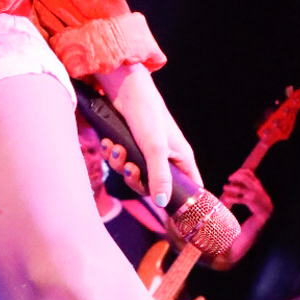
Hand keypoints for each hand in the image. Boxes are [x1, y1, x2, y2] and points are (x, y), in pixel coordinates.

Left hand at [95, 64, 200, 209]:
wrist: (125, 90)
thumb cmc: (148, 114)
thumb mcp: (155, 148)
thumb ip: (159, 177)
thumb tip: (161, 203)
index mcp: (181, 159)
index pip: (191, 188)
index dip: (182, 201)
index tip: (168, 209)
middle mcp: (166, 158)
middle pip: (152, 186)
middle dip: (135, 179)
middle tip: (129, 168)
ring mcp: (146, 152)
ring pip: (132, 173)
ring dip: (120, 163)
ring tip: (117, 148)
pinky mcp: (130, 145)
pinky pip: (119, 160)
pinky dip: (112, 154)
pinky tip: (109, 142)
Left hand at [221, 166, 273, 219]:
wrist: (266, 208)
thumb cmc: (258, 196)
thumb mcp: (256, 186)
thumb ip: (249, 180)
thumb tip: (236, 175)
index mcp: (256, 182)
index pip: (248, 172)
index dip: (239, 171)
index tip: (233, 174)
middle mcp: (254, 187)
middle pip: (244, 178)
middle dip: (235, 176)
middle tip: (229, 178)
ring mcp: (252, 194)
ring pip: (239, 189)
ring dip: (230, 188)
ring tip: (224, 187)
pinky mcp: (250, 202)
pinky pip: (239, 199)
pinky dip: (231, 199)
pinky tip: (225, 199)